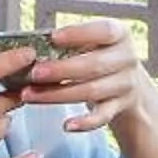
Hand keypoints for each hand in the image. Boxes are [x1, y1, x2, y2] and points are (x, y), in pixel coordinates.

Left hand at [20, 19, 157, 137]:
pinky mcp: (120, 106)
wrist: (127, 80)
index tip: (53, 37)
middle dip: (62, 70)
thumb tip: (29, 48)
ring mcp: (125, 84)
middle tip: (35, 73)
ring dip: (58, 95)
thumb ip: (71, 42)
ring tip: (30, 95)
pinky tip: (67, 125)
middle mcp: (127, 58)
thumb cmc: (100, 55)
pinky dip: (85, 123)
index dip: (79, 34)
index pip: (104, 31)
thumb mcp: (93, 40)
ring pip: (92, 91)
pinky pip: (103, 117)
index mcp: (119, 34)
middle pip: (95, 65)